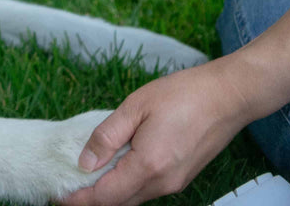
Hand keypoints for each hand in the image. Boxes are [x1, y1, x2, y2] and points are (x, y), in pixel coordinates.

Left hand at [60, 59, 252, 205]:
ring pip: (134, 198)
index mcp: (149, 165)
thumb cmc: (185, 94)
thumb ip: (107, 135)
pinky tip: (118, 169)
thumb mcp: (137, 105)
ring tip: (88, 178)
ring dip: (111, 193)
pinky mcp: (183, 178)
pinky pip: (148, 190)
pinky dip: (128, 186)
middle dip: (92, 200)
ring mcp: (175, 183)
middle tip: (68, 189)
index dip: (79, 200)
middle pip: (119, 203)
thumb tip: (85, 162)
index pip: (105, 197)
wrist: (230, 96)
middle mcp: (163, 183)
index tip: (59, 197)